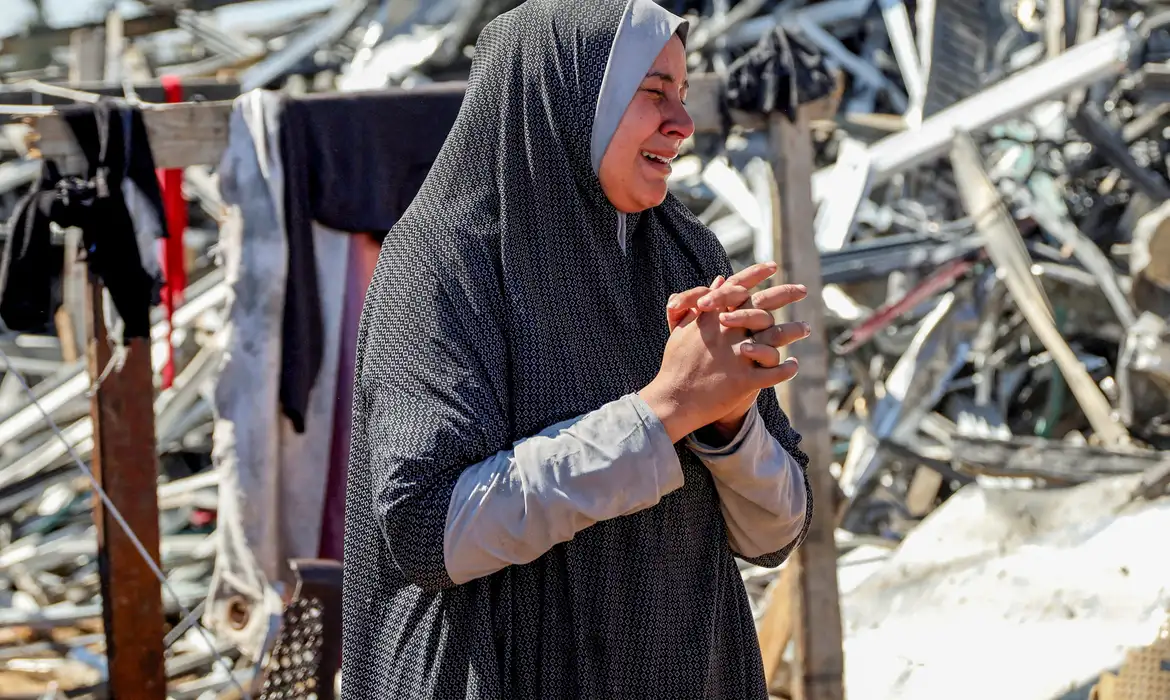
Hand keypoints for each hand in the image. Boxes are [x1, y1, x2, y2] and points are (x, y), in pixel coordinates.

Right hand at [663, 263, 810, 441]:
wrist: (672, 399)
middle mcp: (727, 332)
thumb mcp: (683, 328)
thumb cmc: (675, 363)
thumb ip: (702, 303)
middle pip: (762, 306)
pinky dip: (786, 369)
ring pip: (774, 338)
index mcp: (712, 318)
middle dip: (785, 294)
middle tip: (802, 290)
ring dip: (794, 331)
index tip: (773, 266)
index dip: (756, 273)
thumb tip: (720, 280)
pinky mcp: (743, 381)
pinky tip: (793, 364)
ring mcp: (737, 356)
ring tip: (806, 328)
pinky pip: (773, 373)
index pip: (737, 287)